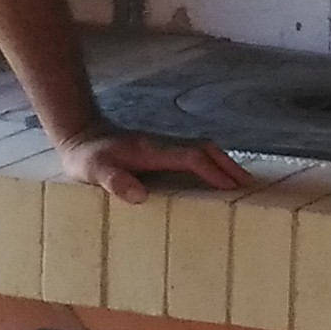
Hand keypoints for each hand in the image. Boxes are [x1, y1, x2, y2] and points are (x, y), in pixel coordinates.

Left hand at [58, 127, 248, 203]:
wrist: (80, 134)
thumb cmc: (87, 157)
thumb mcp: (93, 171)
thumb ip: (114, 181)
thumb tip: (140, 195)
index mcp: (150, 150)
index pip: (190, 157)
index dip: (212, 171)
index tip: (231, 188)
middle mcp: (162, 144)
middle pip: (205, 149)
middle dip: (228, 166)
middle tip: (250, 186)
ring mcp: (163, 145)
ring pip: (202, 149)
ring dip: (223, 163)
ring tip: (241, 183)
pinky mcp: (161, 149)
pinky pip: (194, 153)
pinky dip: (211, 163)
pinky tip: (216, 176)